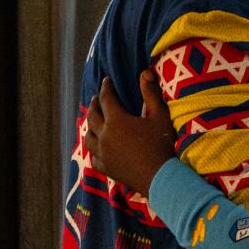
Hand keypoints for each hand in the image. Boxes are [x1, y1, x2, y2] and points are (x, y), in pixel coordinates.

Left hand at [86, 69, 176, 196]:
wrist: (159, 177)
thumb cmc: (160, 144)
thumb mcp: (159, 116)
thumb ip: (150, 93)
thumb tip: (145, 72)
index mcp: (116, 120)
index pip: (106, 99)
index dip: (105, 88)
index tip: (106, 81)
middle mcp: (104, 135)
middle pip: (93, 116)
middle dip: (94, 104)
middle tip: (95, 98)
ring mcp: (102, 152)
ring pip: (88, 136)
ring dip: (89, 126)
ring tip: (92, 122)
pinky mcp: (105, 167)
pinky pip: (93, 156)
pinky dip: (94, 149)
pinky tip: (97, 148)